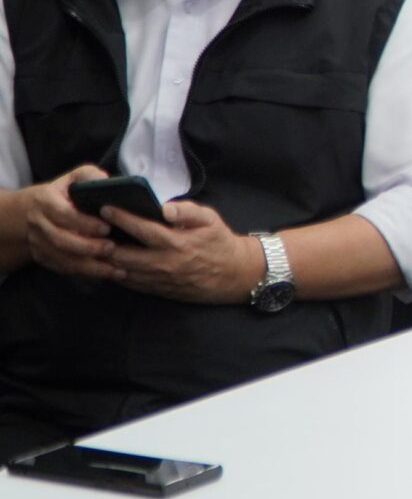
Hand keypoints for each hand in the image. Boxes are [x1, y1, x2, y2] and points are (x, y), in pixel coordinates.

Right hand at [22, 165, 116, 280]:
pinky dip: (85, 273)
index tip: (107, 228)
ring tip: (116, 269)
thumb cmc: (62, 192)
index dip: (84, 223)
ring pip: (62, 259)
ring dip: (90, 266)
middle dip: (88, 247)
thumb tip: (109, 183)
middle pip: (61, 240)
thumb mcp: (74, 177)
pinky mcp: (43, 257)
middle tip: (113, 248)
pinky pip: (63, 268)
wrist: (31, 211)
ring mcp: (38, 243)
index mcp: (45, 201)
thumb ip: (90, 176)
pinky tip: (107, 274)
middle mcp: (38, 224)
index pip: (63, 214)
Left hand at [101, 200, 262, 303]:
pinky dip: (117, 273)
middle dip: (104, 242)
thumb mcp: (211, 220)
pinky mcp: (159, 290)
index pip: (142, 228)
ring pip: (123, 271)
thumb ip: (188, 210)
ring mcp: (160, 279)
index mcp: (176, 242)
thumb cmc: (221, 243)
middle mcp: (164, 263)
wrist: (235, 275)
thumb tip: (165, 207)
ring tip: (94, 246)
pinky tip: (110, 263)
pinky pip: (131, 284)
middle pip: (124, 254)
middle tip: (90, 229)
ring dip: (107, 260)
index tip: (105, 207)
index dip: (121, 217)